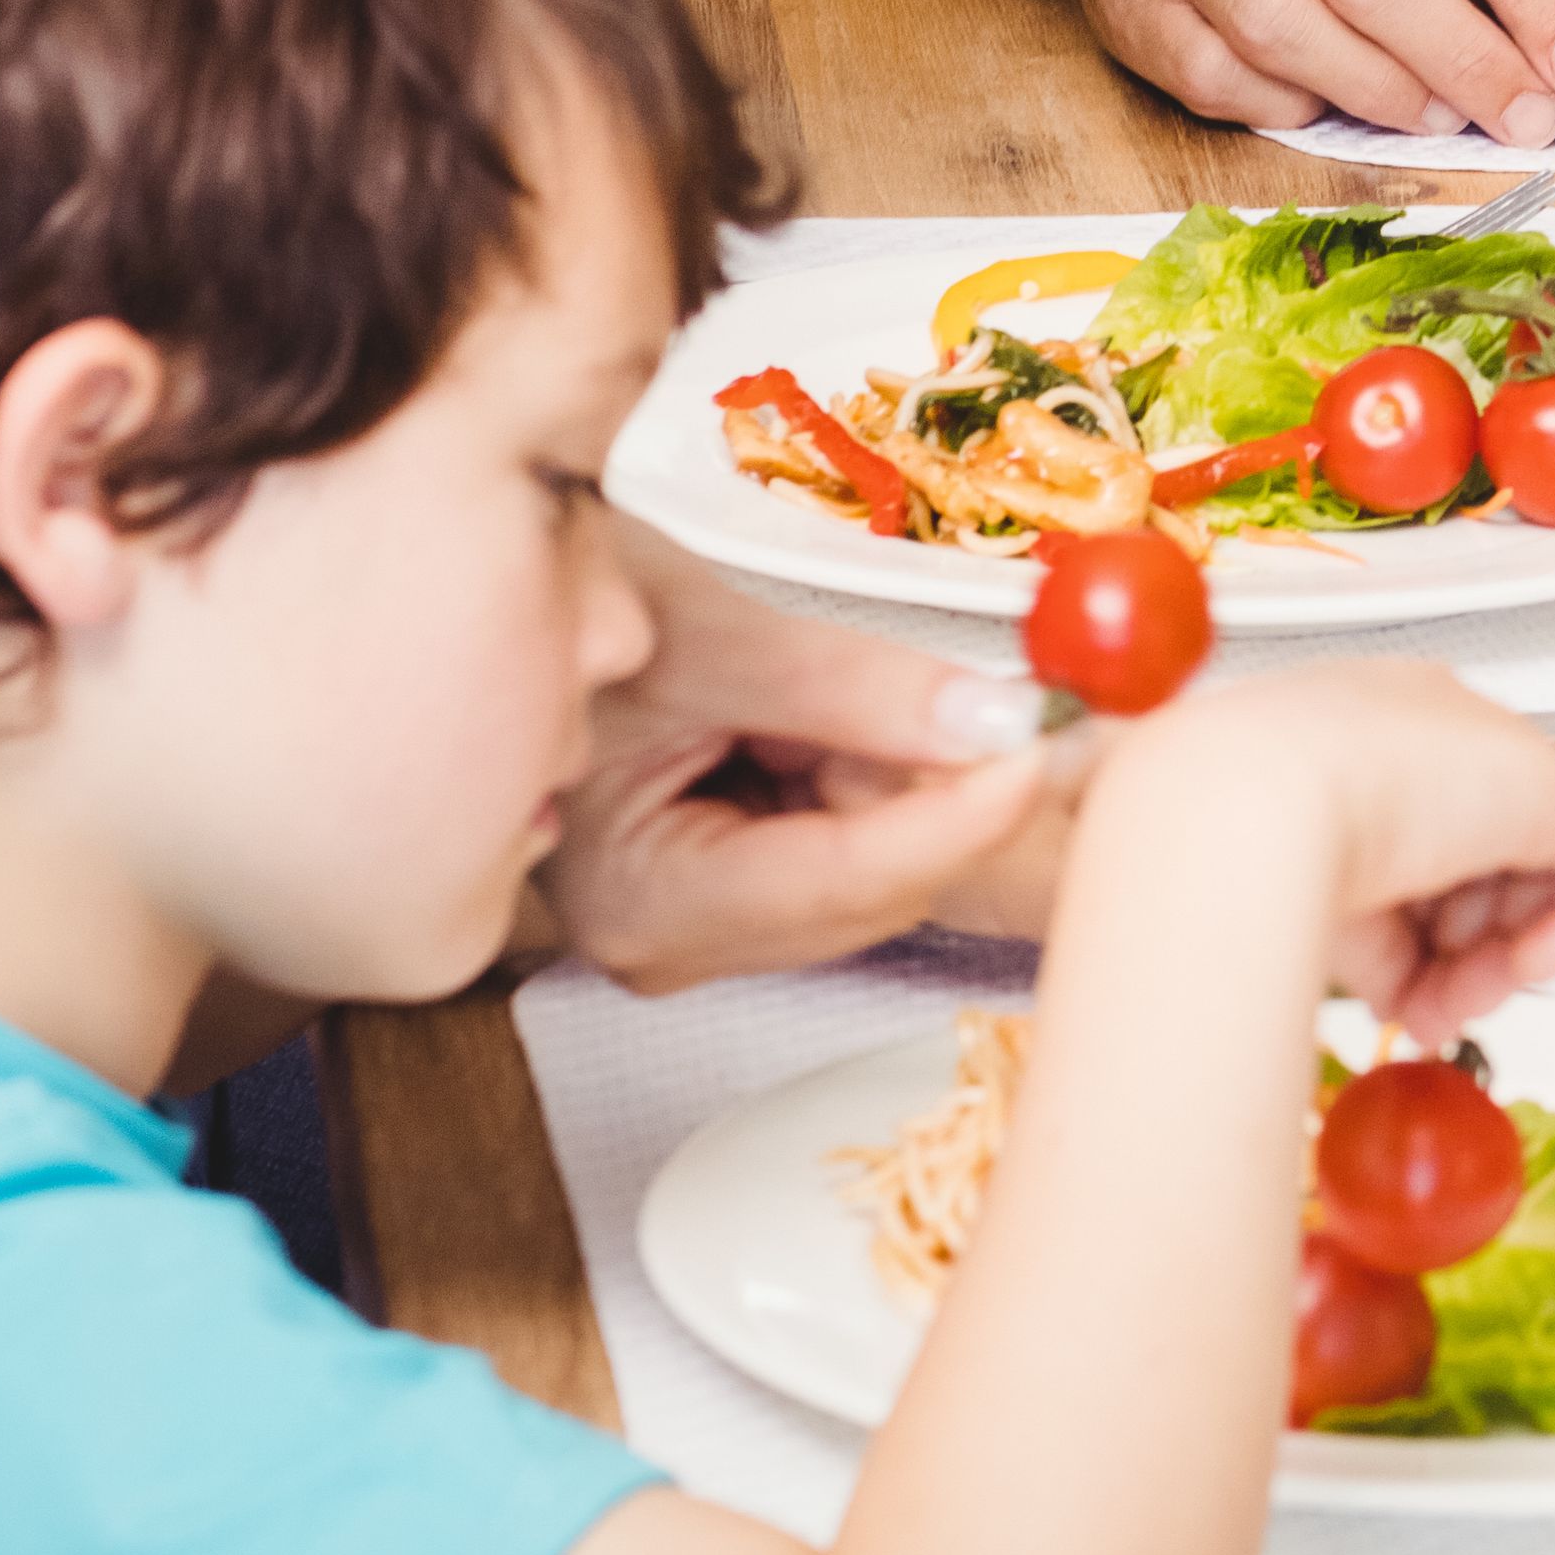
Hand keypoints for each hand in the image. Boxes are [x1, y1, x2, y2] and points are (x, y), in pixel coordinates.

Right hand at [546, 521, 1083, 986]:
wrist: (505, 612)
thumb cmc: (565, 612)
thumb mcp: (709, 632)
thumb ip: (854, 688)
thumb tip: (1000, 722)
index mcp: (642, 898)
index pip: (842, 878)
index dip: (960, 812)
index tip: (1050, 742)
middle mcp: (671, 942)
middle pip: (874, 888)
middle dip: (954, 790)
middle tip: (1046, 695)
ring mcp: (706, 923)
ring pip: (881, 868)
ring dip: (923, 777)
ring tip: (901, 690)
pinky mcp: (739, 887)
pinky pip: (858, 844)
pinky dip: (892, 777)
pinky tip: (869, 721)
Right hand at [1107, 658, 1554, 1048]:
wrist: (1244, 803)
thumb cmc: (1233, 833)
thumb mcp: (1302, 893)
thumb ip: (1364, 934)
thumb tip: (1402, 988)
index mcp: (1354, 733)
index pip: (1414, 835)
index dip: (1414, 925)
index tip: (1397, 983)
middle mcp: (1425, 732)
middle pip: (1475, 858)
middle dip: (1457, 954)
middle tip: (1430, 1009)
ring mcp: (1489, 752)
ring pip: (1530, 874)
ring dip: (1492, 964)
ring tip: (1446, 1005)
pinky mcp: (1553, 786)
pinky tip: (1508, 972)